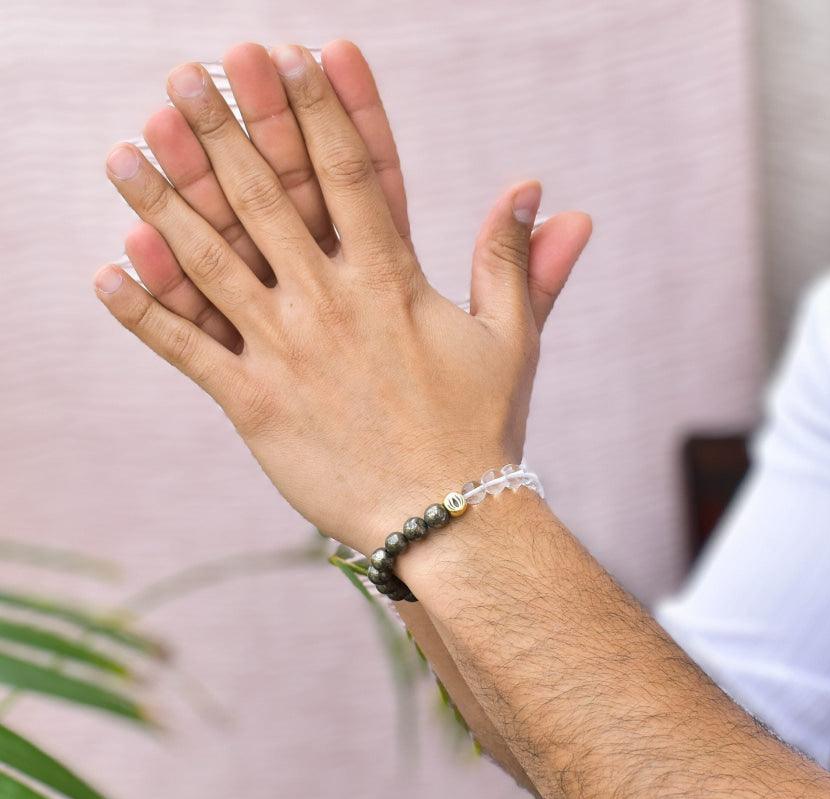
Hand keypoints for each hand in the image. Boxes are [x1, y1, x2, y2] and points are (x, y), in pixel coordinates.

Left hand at [94, 40, 590, 554]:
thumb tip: (533, 187)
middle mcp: (331, 306)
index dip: (320, 107)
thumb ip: (513, 259)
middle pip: (268, 199)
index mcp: (392, 282)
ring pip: (211, 264)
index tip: (291, 54)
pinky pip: (189, 352)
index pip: (352, 174)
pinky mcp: (255, 405)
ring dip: (162, 204)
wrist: (447, 520)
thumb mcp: (512, 338)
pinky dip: (145, 313)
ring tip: (123, 151)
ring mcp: (287, 354)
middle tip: (186, 74)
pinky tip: (103, 272)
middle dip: (225, 129)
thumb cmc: (481, 429)